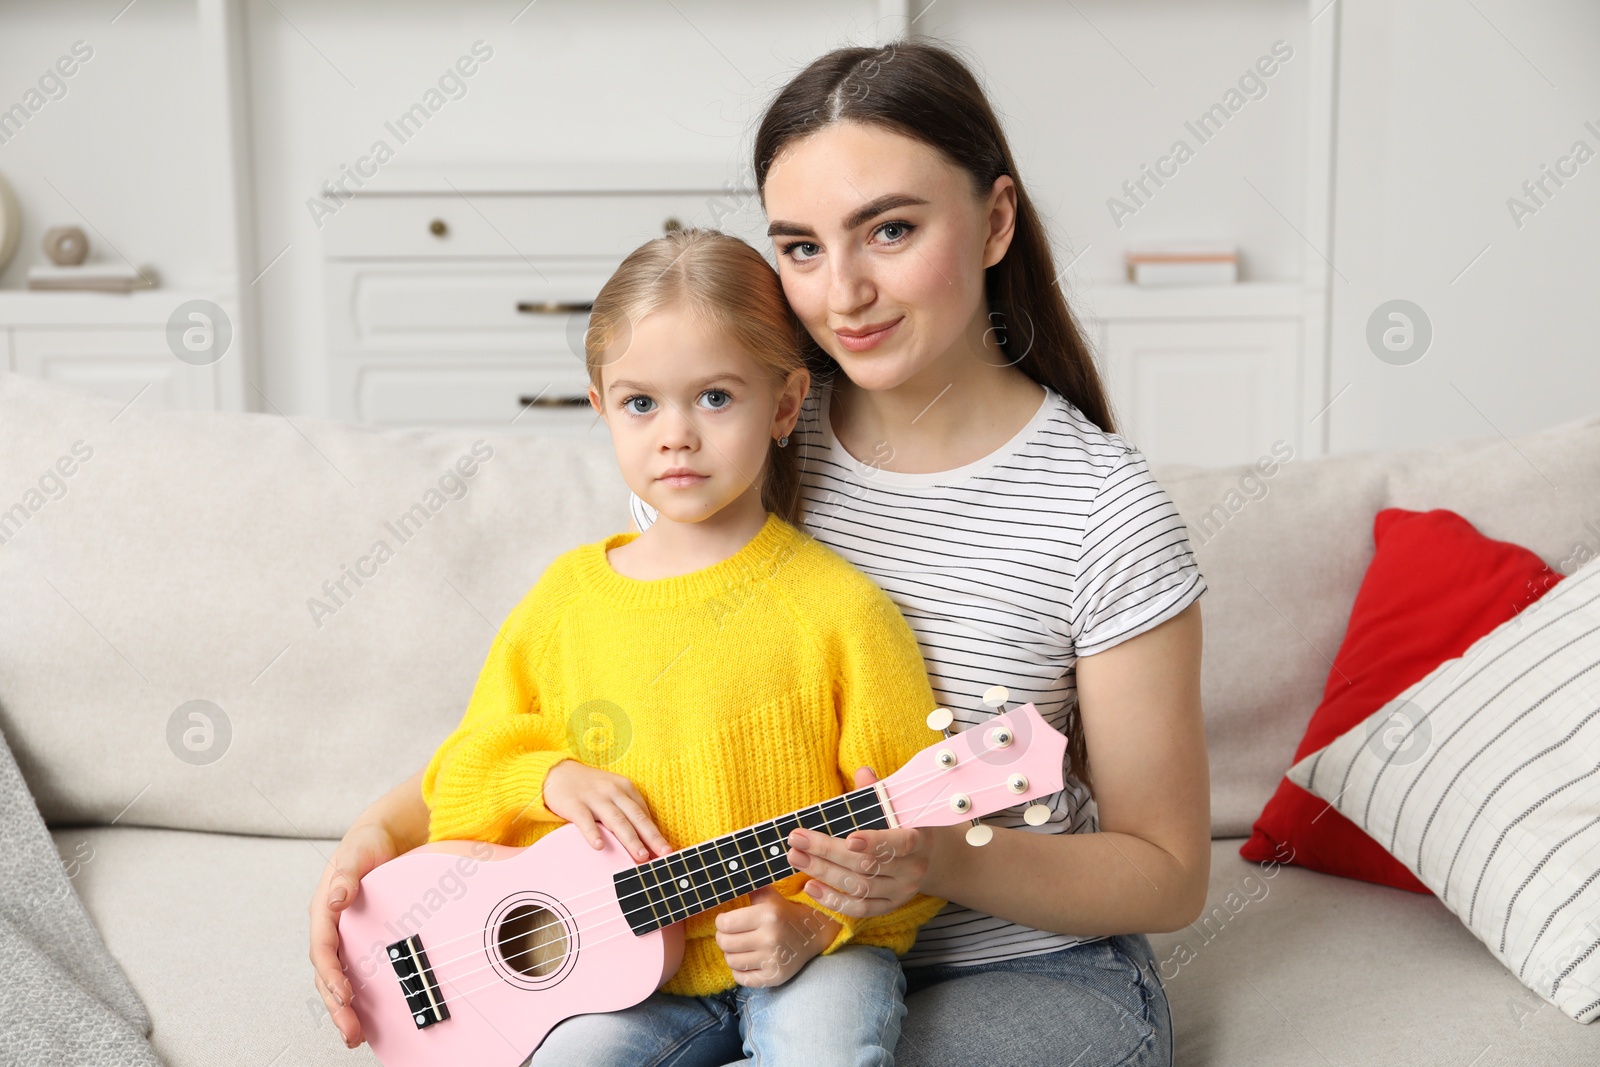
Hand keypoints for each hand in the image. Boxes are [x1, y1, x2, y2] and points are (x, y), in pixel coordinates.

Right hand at [309, 822, 398, 1048]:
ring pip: (337, 980)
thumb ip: (346, 874)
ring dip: (343, 1009)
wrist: (382, 837)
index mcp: (324, 909)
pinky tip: (367, 1018)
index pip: (322, 949)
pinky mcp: (359, 941)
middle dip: (336, 1005)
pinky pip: (354, 973)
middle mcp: (330, 928)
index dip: (331, 974)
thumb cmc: (366, 844)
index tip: (344, 994)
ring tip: (355, 1036)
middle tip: (350, 1031)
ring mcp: (344, 937)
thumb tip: (337, 897)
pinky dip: (357, 997)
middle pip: (327, 974)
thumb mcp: (357, 853)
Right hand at [543, 759, 671, 862]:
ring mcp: (594, 798)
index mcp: (626, 789)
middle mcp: (613, 792)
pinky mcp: (575, 804)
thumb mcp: (614, 793)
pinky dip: (593, 833)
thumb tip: (646, 839)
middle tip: (664, 854)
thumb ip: (628, 812)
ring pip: (616, 820)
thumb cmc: (591, 788)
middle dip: (652, 837)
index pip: (645, 814)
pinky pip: (585, 820)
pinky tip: (599, 846)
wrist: (558, 772)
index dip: (656, 834)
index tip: (666, 852)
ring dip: (630, 839)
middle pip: (636, 817)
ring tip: (640, 855)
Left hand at [714, 886, 841, 987]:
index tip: (727, 921)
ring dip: (732, 954)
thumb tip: (728, 880)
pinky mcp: (775, 977)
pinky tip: (748, 961)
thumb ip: (748, 887)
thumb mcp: (769, 896)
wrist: (813, 934)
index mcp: (768, 915)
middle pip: (725, 943)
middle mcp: (771, 938)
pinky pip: (741, 978)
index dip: (721, 922)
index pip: (724, 923)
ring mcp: (773, 960)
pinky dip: (740, 971)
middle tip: (732, 934)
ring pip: (731, 961)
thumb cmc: (784, 913)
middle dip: (724, 938)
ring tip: (741, 947)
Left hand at [786, 767, 936, 917]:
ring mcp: (901, 892)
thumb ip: (877, 792)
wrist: (928, 859)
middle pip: (867, 865)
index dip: (875, 842)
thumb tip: (862, 771)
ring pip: (860, 887)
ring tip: (796, 857)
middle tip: (797, 839)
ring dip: (824, 873)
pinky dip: (833, 901)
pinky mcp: (888, 907)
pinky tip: (810, 886)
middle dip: (828, 851)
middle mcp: (912, 870)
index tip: (848, 838)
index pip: (899, 844)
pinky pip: (859, 910)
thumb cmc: (904, 826)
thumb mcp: (897, 808)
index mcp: (918, 840)